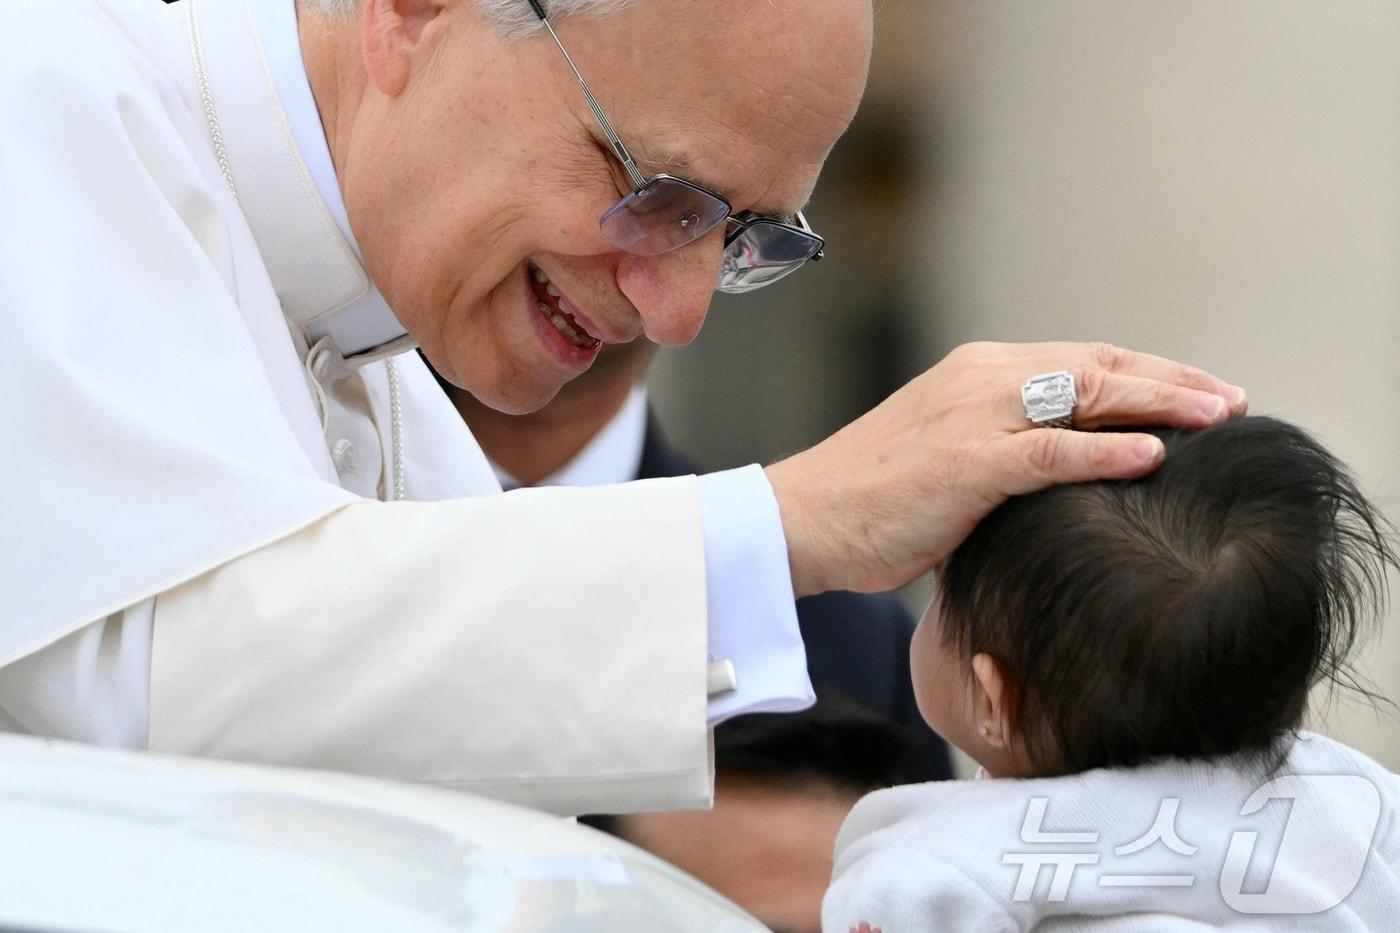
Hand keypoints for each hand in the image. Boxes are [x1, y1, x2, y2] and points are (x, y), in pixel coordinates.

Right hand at [765, 341, 1247, 596]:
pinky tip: (1155, 458)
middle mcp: (981, 377)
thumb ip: (1005, 451)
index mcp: (977, 371)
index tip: (1200, 393)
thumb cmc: (871, 502)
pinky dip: (1108, 452)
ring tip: (1220, 419)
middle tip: (1233, 401)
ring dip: (1161, 404)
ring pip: (1088, 395)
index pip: (1083, 359)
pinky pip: (1053, 450)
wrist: (803, 519)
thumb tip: (1067, 478)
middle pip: (1099, 366)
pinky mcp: (966, 462)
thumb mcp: (947, 460)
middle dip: (1174, 381)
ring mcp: (973, 415)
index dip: (1150, 372)